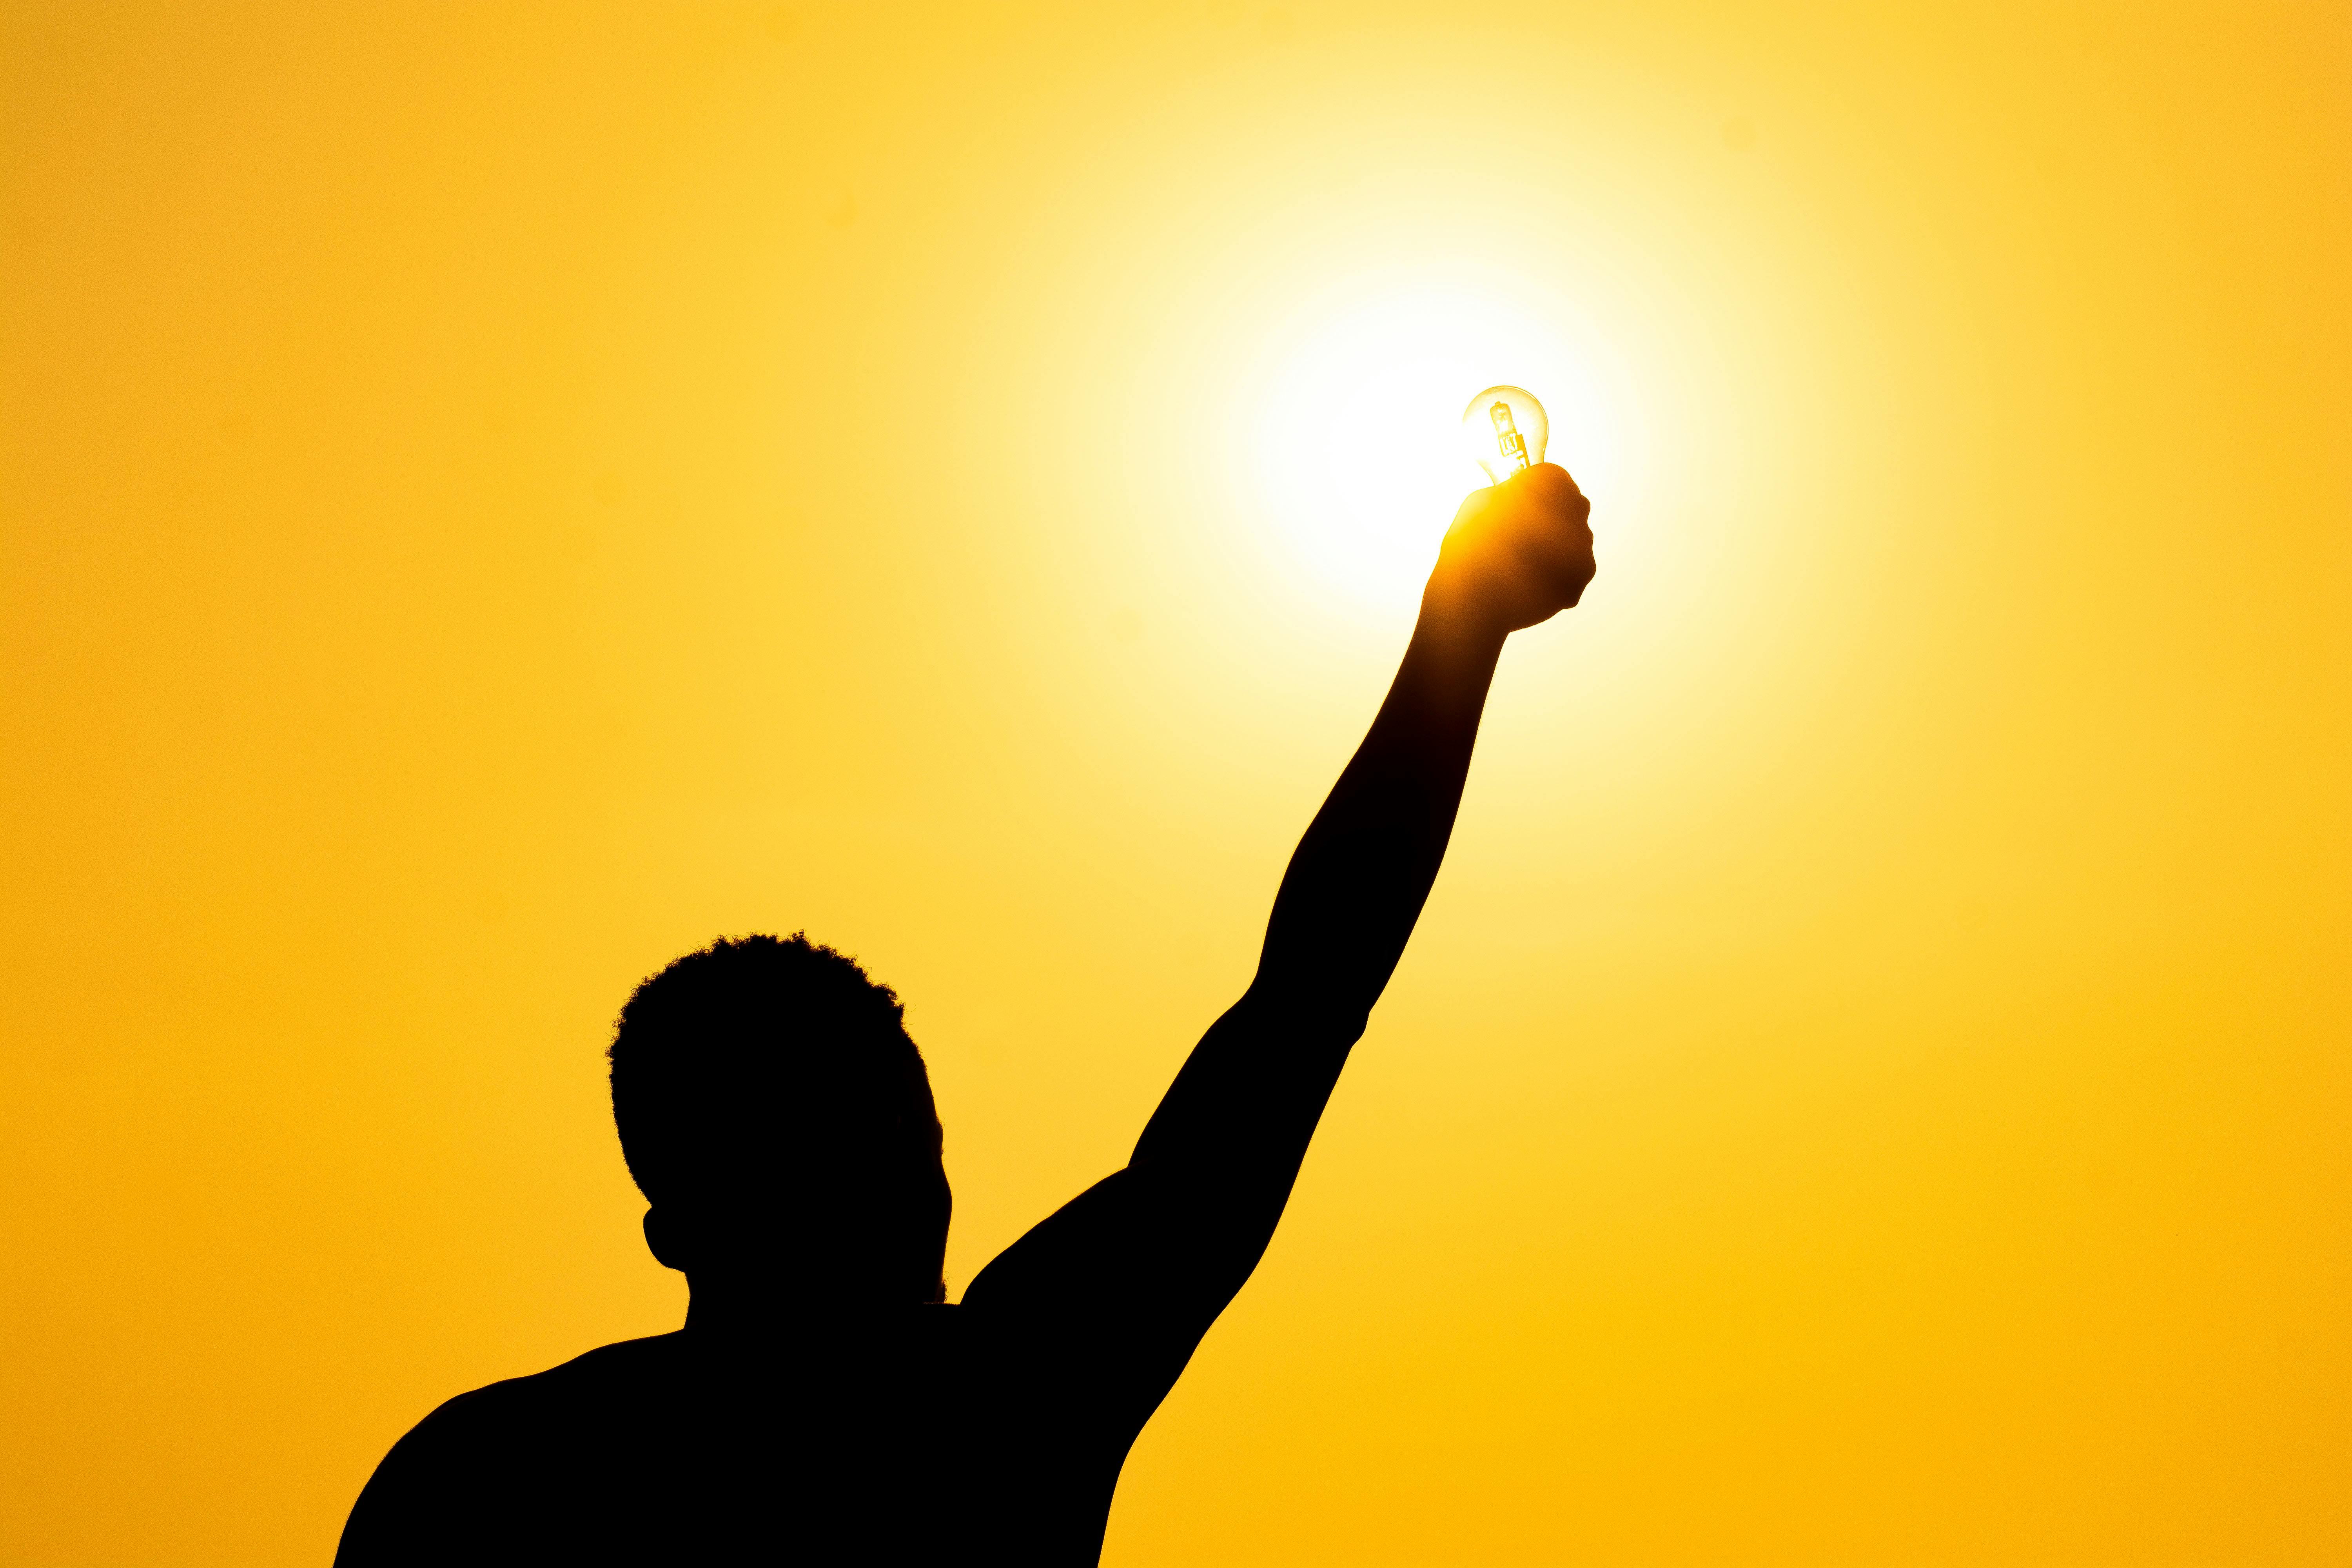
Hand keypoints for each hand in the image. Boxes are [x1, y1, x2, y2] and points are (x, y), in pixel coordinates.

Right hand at [1423, 463, 1594, 634]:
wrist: (1471, 597)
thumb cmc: (1471, 544)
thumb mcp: (1481, 500)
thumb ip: (1509, 494)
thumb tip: (1517, 500)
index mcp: (1551, 481)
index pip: (1554, 479)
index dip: (1538, 492)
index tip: (1524, 505)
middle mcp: (1575, 510)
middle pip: (1569, 510)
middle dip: (1551, 520)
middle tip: (1522, 536)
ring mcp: (1582, 548)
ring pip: (1572, 545)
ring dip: (1554, 551)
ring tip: (1522, 566)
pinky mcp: (1579, 581)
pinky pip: (1571, 575)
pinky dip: (1555, 580)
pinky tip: (1530, 585)